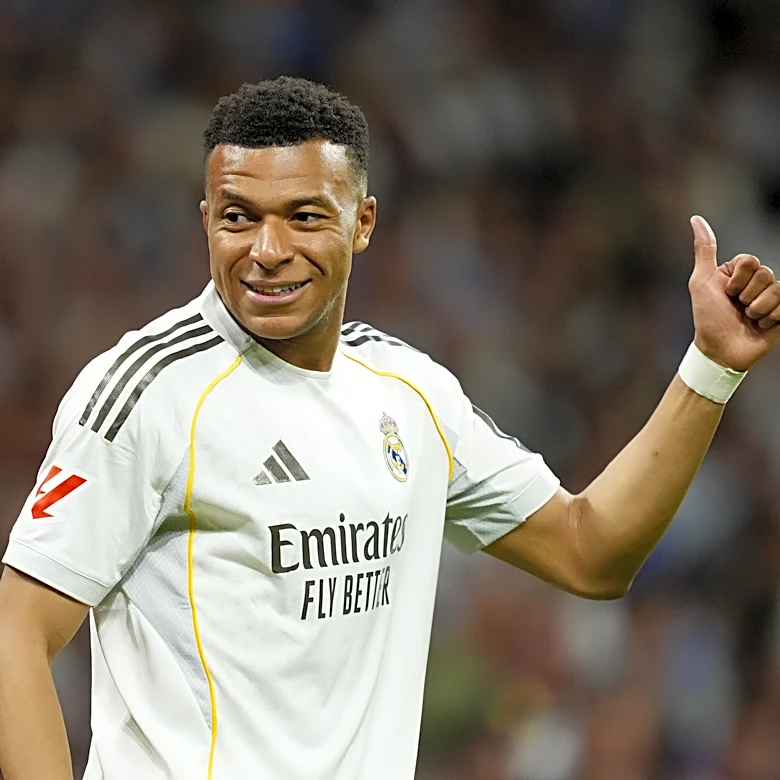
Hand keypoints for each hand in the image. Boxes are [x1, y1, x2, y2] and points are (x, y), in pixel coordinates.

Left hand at [689, 216, 779, 371]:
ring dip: (757, 309)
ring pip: (777, 290)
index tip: (725, 293)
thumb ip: (704, 249)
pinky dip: (771, 318)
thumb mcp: (701, 281)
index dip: (737, 280)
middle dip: (747, 295)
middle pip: (764, 273)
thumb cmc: (707, 317)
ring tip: (747, 319)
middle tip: (736, 308)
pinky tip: (760, 325)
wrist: (719, 350)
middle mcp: (755, 283)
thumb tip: (696, 218)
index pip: (750, 261)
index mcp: (737, 272)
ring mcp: (770, 298)